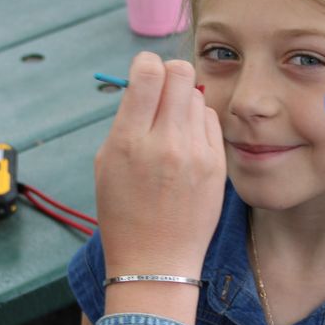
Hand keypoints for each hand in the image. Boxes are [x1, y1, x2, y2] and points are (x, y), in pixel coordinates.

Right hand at [94, 52, 224, 285]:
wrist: (155, 260)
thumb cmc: (124, 212)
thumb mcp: (107, 164)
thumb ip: (126, 120)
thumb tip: (146, 83)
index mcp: (129, 140)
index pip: (148, 72)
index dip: (145, 64)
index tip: (144, 74)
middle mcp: (165, 143)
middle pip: (180, 73)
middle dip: (169, 74)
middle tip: (163, 91)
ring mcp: (196, 154)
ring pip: (197, 96)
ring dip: (184, 102)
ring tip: (172, 130)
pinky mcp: (217, 165)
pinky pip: (211, 121)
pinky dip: (198, 124)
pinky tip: (187, 146)